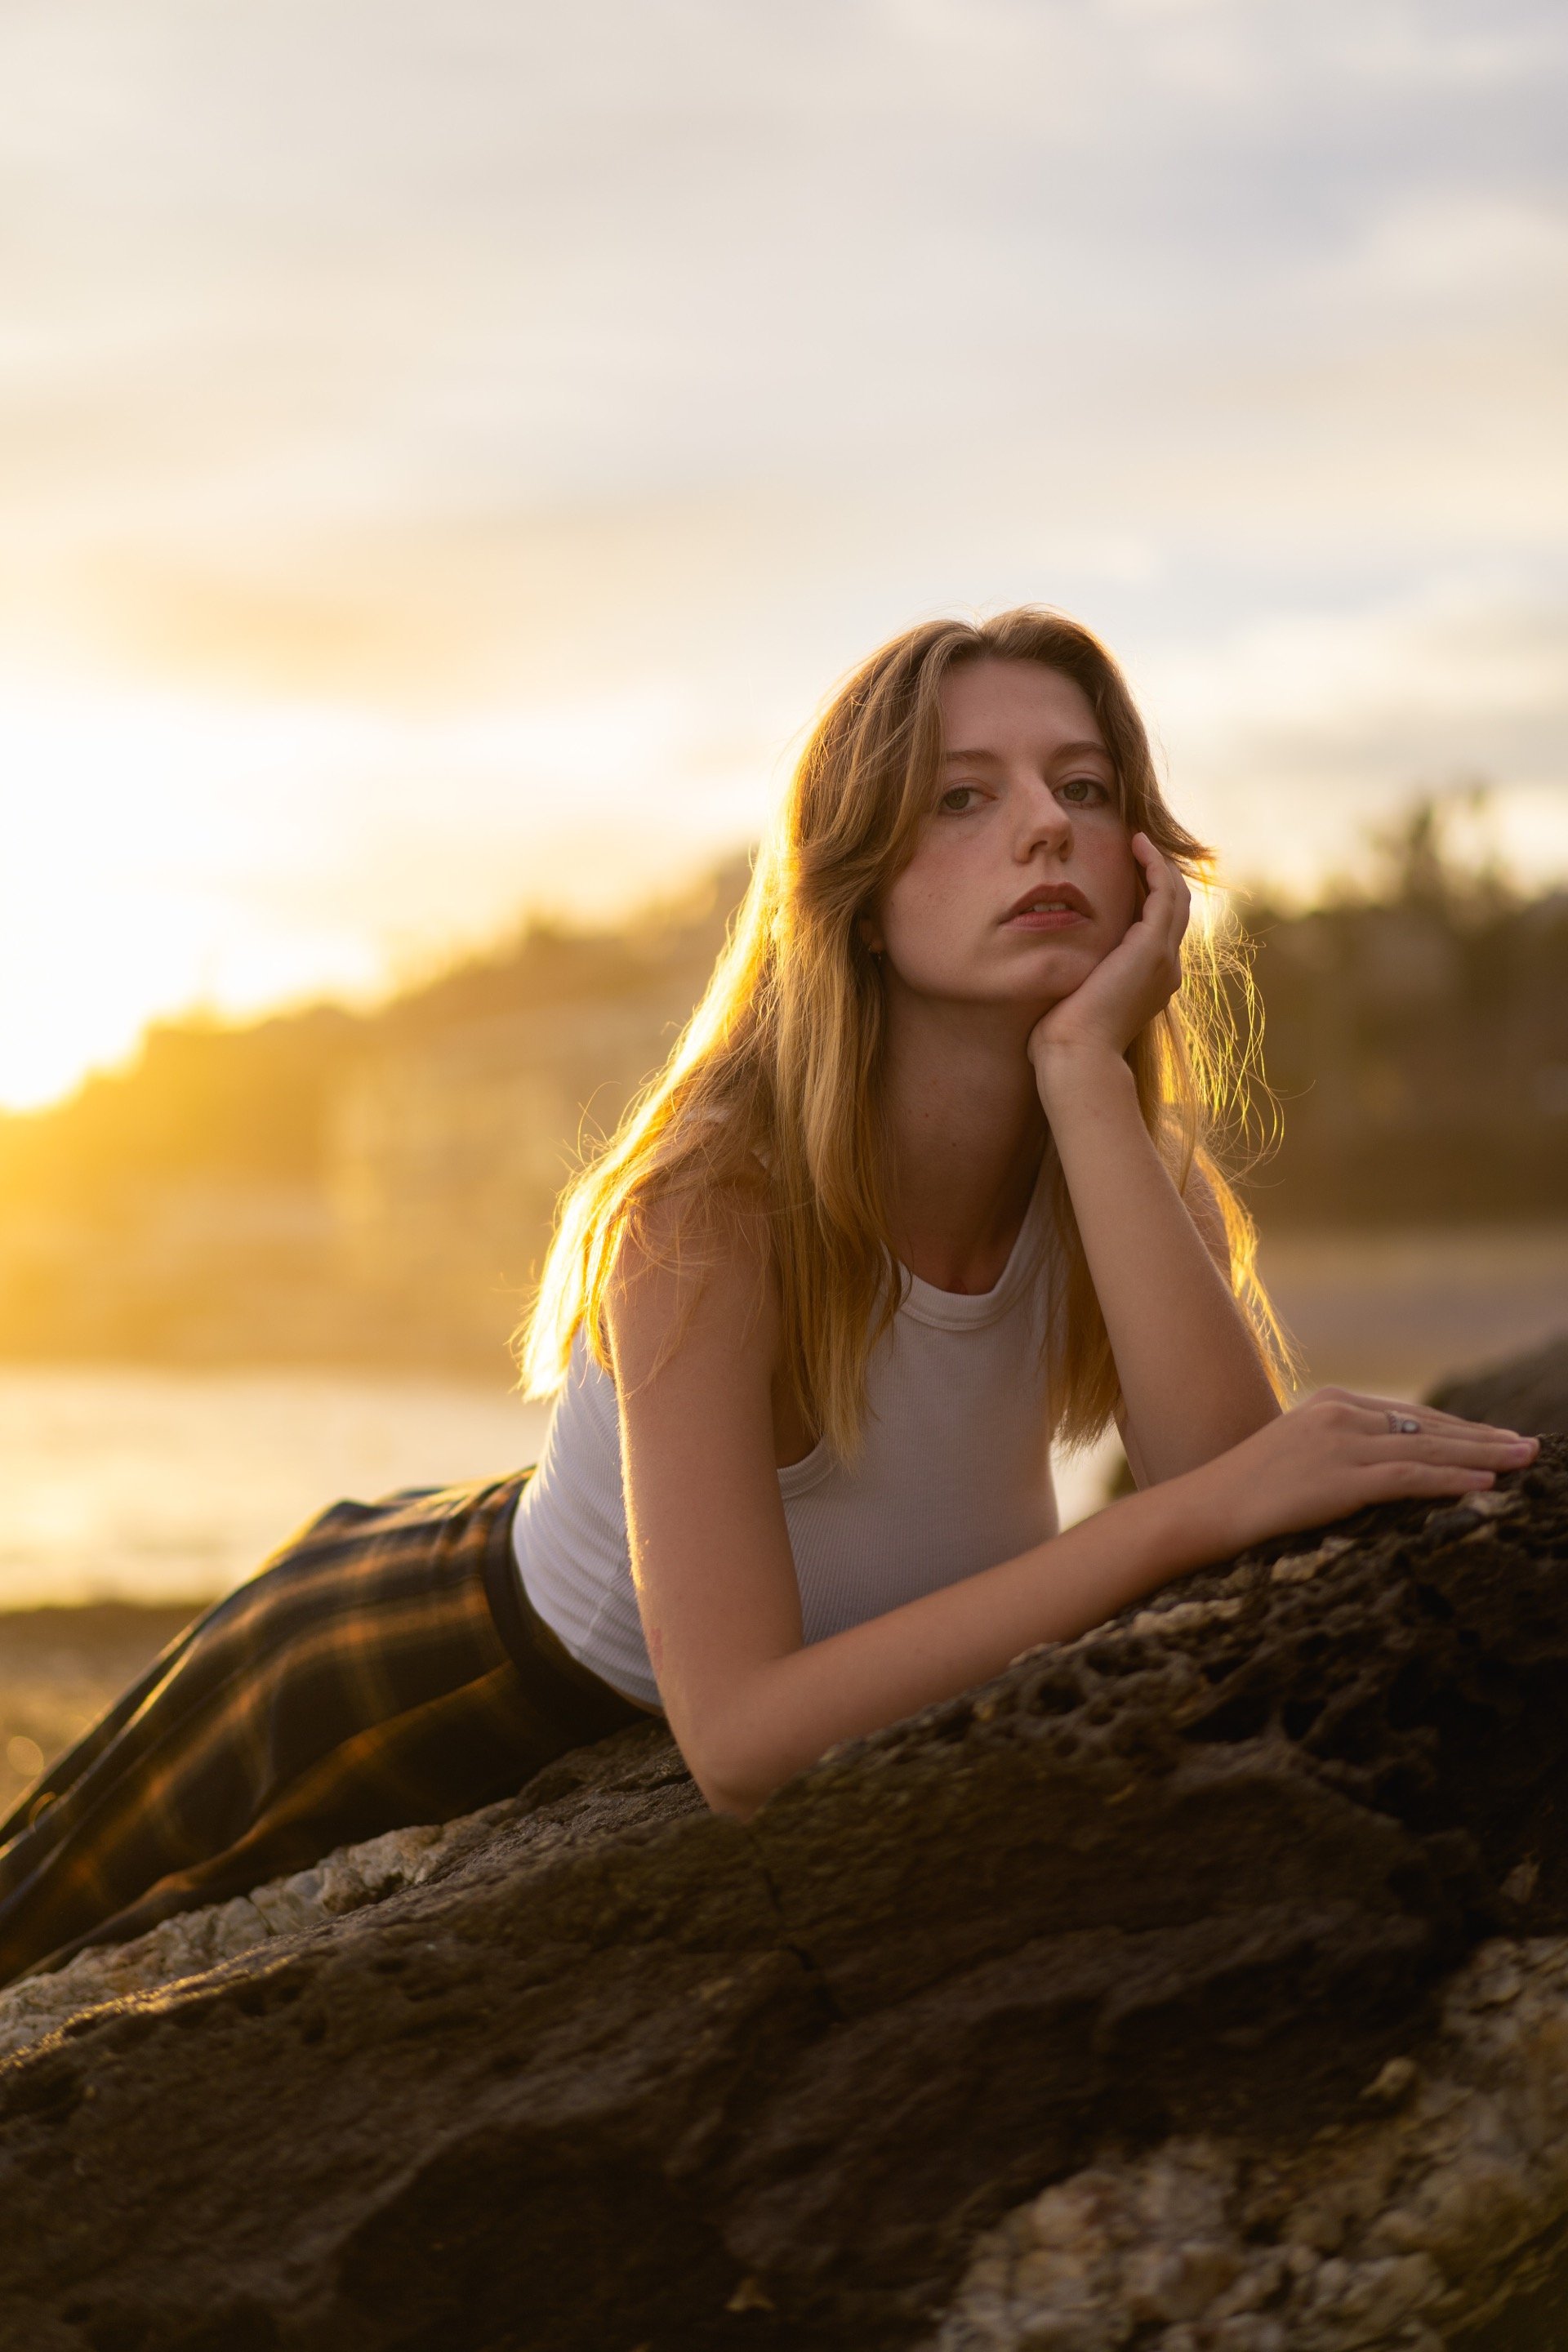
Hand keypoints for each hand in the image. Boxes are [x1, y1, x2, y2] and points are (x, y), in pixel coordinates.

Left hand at [1027, 834, 1188, 1093]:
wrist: (1078, 1057)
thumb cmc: (1064, 1041)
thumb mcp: (1074, 1002)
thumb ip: (1075, 983)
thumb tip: (1051, 975)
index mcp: (1149, 982)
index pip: (1157, 929)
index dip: (1147, 898)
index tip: (1127, 873)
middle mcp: (1165, 968)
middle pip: (1174, 909)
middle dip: (1159, 875)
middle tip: (1137, 847)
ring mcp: (1163, 957)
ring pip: (1175, 896)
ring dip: (1159, 864)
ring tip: (1137, 840)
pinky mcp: (1152, 946)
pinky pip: (1164, 892)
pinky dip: (1154, 865)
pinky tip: (1135, 845)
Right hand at [1193, 1387, 1539, 1555]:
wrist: (1202, 1509)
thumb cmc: (1244, 1493)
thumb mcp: (1296, 1458)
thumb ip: (1338, 1452)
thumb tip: (1381, 1470)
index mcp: (1332, 1403)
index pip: (1412, 1416)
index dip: (1459, 1429)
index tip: (1495, 1438)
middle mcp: (1340, 1414)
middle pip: (1429, 1427)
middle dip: (1483, 1438)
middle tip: (1528, 1446)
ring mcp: (1340, 1443)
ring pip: (1428, 1448)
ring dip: (1483, 1456)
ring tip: (1522, 1461)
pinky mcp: (1340, 1477)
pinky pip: (1409, 1478)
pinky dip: (1451, 1481)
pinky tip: (1485, 1485)